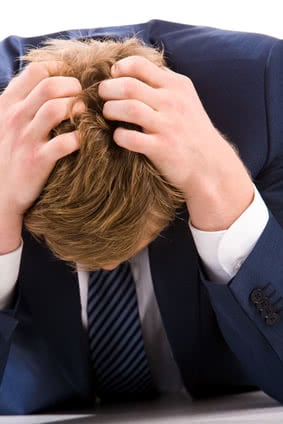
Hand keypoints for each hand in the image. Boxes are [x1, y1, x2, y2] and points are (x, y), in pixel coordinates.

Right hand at [0, 62, 81, 251]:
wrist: (0, 191)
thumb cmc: (8, 153)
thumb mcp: (5, 121)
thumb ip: (22, 101)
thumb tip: (47, 81)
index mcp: (8, 104)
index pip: (35, 71)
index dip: (59, 70)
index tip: (70, 78)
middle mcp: (16, 117)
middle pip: (49, 86)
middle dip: (73, 86)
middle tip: (82, 95)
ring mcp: (26, 139)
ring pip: (55, 109)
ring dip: (75, 107)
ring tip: (83, 112)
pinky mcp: (38, 160)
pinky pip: (64, 142)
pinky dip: (79, 138)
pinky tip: (83, 139)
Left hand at [99, 56, 253, 230]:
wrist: (211, 164)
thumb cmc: (193, 131)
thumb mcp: (186, 99)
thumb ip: (164, 83)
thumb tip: (133, 69)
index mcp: (177, 85)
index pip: (140, 65)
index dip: (120, 68)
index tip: (113, 76)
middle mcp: (173, 102)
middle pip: (128, 85)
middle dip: (107, 89)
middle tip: (102, 96)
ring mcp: (168, 126)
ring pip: (128, 109)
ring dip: (110, 110)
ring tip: (108, 114)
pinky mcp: (162, 149)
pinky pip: (130, 138)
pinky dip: (119, 136)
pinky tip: (119, 136)